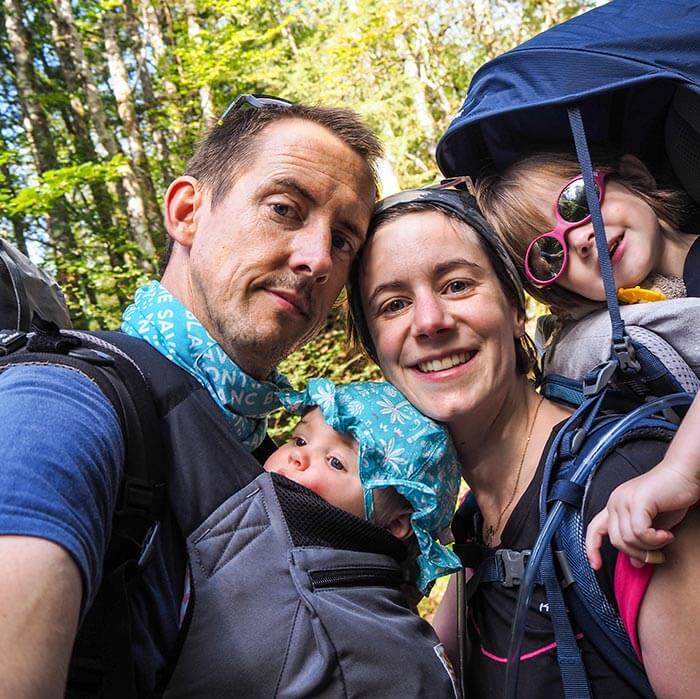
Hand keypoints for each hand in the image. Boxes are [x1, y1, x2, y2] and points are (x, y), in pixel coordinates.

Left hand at [585, 460, 699, 569]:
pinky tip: (666, 535)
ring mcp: (624, 499)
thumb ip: (642, 541)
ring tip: (665, 540)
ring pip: (628, 538)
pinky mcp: (637, 500)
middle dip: (638, 554)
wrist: (684, 474)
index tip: (596, 565)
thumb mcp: (654, 525)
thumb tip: (635, 562)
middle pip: (616, 540)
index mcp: (615, 506)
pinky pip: (639, 532)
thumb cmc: (671, 497)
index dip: (592, 547)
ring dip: (650, 547)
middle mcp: (615, 502)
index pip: (594, 528)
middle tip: (657, 556)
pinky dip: (654, 540)